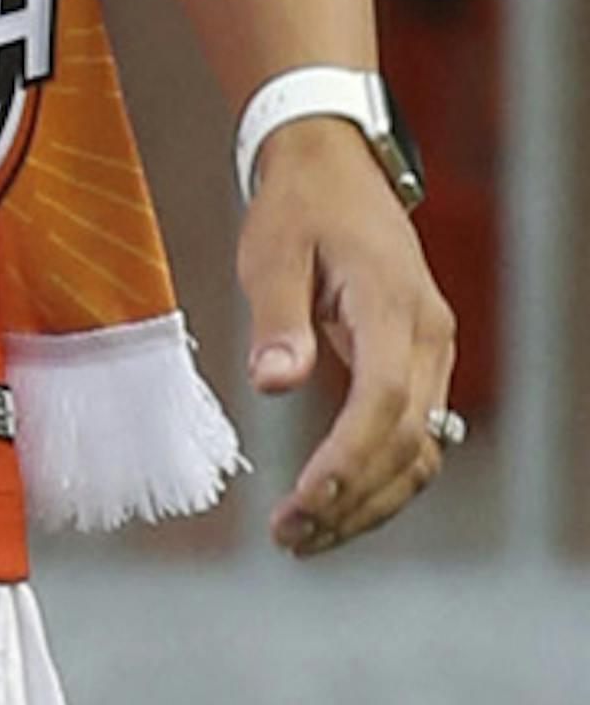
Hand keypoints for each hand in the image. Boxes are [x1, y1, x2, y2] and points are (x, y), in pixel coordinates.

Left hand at [239, 117, 459, 553]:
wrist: (335, 166)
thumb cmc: (298, 205)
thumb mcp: (271, 248)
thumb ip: (276, 316)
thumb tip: (274, 385)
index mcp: (390, 301)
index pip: (384, 397)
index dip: (349, 456)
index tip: (306, 499)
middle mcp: (428, 334)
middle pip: (408, 440)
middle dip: (352, 497)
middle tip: (290, 536)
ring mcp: (433, 351)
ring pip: (420, 451)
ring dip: (368, 502)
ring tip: (306, 537)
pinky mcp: (421, 365)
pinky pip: (414, 438)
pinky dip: (380, 480)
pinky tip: (336, 506)